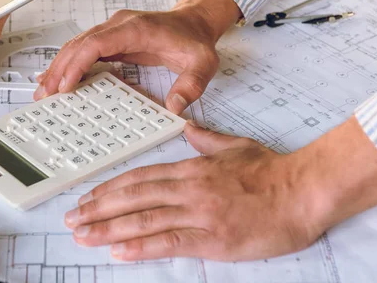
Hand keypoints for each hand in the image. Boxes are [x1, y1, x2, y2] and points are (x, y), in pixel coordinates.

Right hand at [34, 0, 240, 114]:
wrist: (195, 22)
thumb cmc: (194, 40)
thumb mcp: (202, 63)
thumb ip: (191, 84)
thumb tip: (175, 106)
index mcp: (136, 28)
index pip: (97, 43)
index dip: (78, 63)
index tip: (67, 84)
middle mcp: (119, 25)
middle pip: (80, 44)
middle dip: (60, 69)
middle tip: (45, 94)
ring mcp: (113, 31)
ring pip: (77, 46)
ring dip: (60, 67)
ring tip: (44, 90)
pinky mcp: (112, 39)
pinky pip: (84, 50)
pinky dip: (69, 64)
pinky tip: (57, 78)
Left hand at [63, 121, 317, 261]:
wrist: (303, 191)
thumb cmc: (272, 170)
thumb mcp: (234, 146)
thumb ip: (206, 139)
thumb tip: (187, 126)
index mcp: (192, 167)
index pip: (141, 177)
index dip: (111, 188)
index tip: (90, 196)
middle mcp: (189, 189)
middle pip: (134, 197)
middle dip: (99, 208)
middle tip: (72, 218)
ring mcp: (199, 213)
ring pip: (145, 219)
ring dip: (109, 228)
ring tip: (84, 234)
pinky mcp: (213, 238)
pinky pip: (170, 241)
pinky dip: (141, 246)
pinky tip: (119, 251)